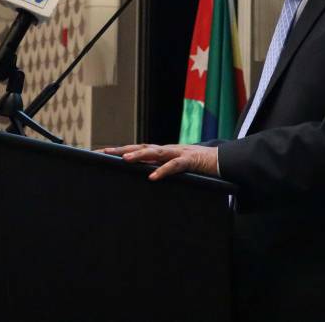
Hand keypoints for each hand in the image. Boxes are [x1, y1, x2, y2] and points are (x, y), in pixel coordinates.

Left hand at [101, 143, 218, 180]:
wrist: (223, 160)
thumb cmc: (197, 166)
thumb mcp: (174, 167)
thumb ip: (160, 168)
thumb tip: (144, 176)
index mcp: (162, 152)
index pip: (138, 149)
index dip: (120, 150)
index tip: (101, 153)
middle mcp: (167, 150)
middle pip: (141, 147)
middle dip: (123, 150)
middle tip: (105, 153)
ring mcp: (178, 153)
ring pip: (155, 152)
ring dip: (140, 155)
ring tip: (125, 160)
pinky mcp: (190, 161)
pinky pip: (174, 166)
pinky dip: (163, 171)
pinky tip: (152, 177)